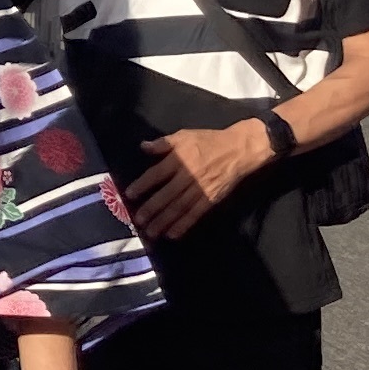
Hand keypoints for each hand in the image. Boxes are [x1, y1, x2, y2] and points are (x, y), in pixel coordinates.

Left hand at [125, 119, 273, 240]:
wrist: (239, 149)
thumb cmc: (209, 141)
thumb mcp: (185, 135)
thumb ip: (163, 143)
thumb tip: (143, 147)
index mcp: (180, 159)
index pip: (157, 174)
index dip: (143, 184)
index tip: (129, 194)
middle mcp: (188, 176)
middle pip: (167, 195)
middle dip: (152, 209)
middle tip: (138, 221)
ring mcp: (200, 189)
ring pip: (180, 208)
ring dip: (164, 221)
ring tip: (151, 233)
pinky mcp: (211, 199)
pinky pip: (196, 214)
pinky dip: (184, 225)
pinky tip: (172, 234)